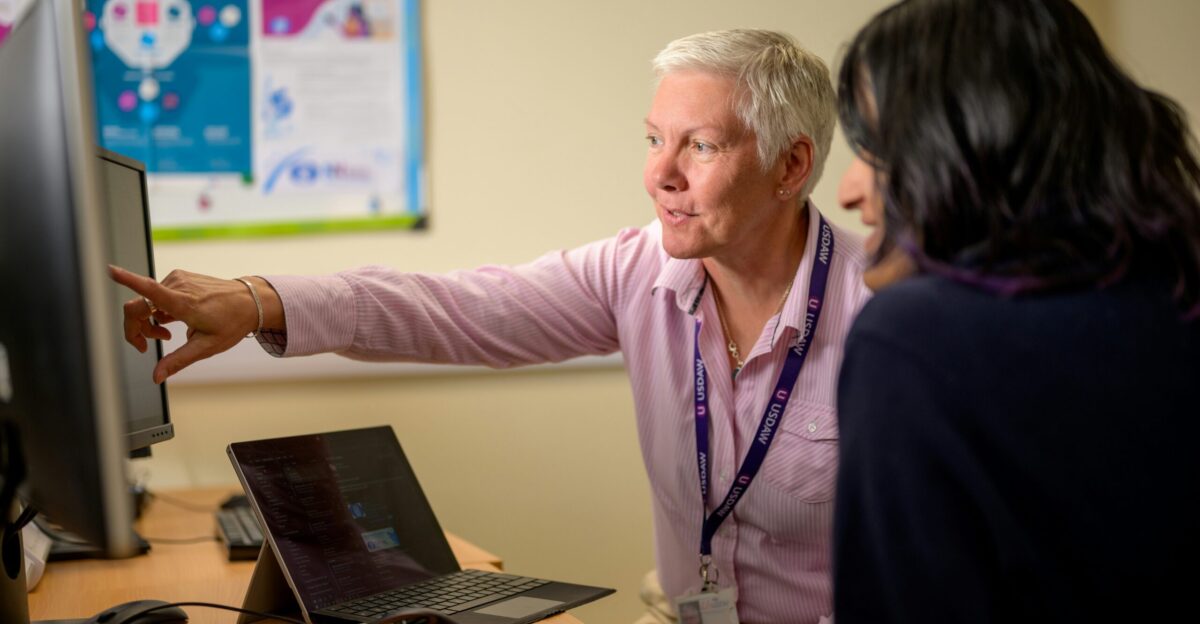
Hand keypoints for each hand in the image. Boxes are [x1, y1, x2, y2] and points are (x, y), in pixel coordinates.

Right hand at [109, 265, 264, 382]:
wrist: (251, 302)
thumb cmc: (232, 323)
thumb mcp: (207, 346)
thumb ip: (178, 360)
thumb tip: (156, 376)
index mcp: (183, 303)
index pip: (150, 290)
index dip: (127, 280)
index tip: (110, 270)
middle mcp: (178, 286)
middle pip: (138, 306)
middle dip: (136, 328)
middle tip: (147, 346)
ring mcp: (178, 279)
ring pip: (145, 302)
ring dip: (148, 322)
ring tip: (167, 334)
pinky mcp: (179, 277)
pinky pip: (155, 295)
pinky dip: (157, 311)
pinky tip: (172, 321)